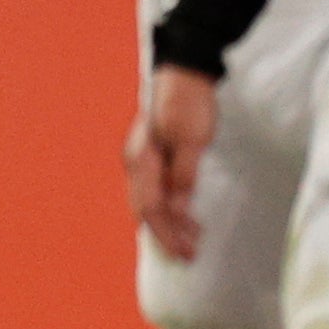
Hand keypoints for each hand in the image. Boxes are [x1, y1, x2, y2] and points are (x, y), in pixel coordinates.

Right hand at [128, 66, 220, 261]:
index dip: (168, 234)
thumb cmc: (190, 102)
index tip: (186, 253)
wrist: (185, 73)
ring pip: (148, 203)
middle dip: (166, 236)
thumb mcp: (193, 139)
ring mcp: (140, 160)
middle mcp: (135, 163)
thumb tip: (176, 212)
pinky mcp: (151, 157)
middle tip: (190, 255)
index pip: (152, 209)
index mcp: (141, 159)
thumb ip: (184, 175)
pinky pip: (154, 192)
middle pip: (146, 210)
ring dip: (169, 224)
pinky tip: (183, 218)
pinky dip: (167, 210)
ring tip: (192, 240)